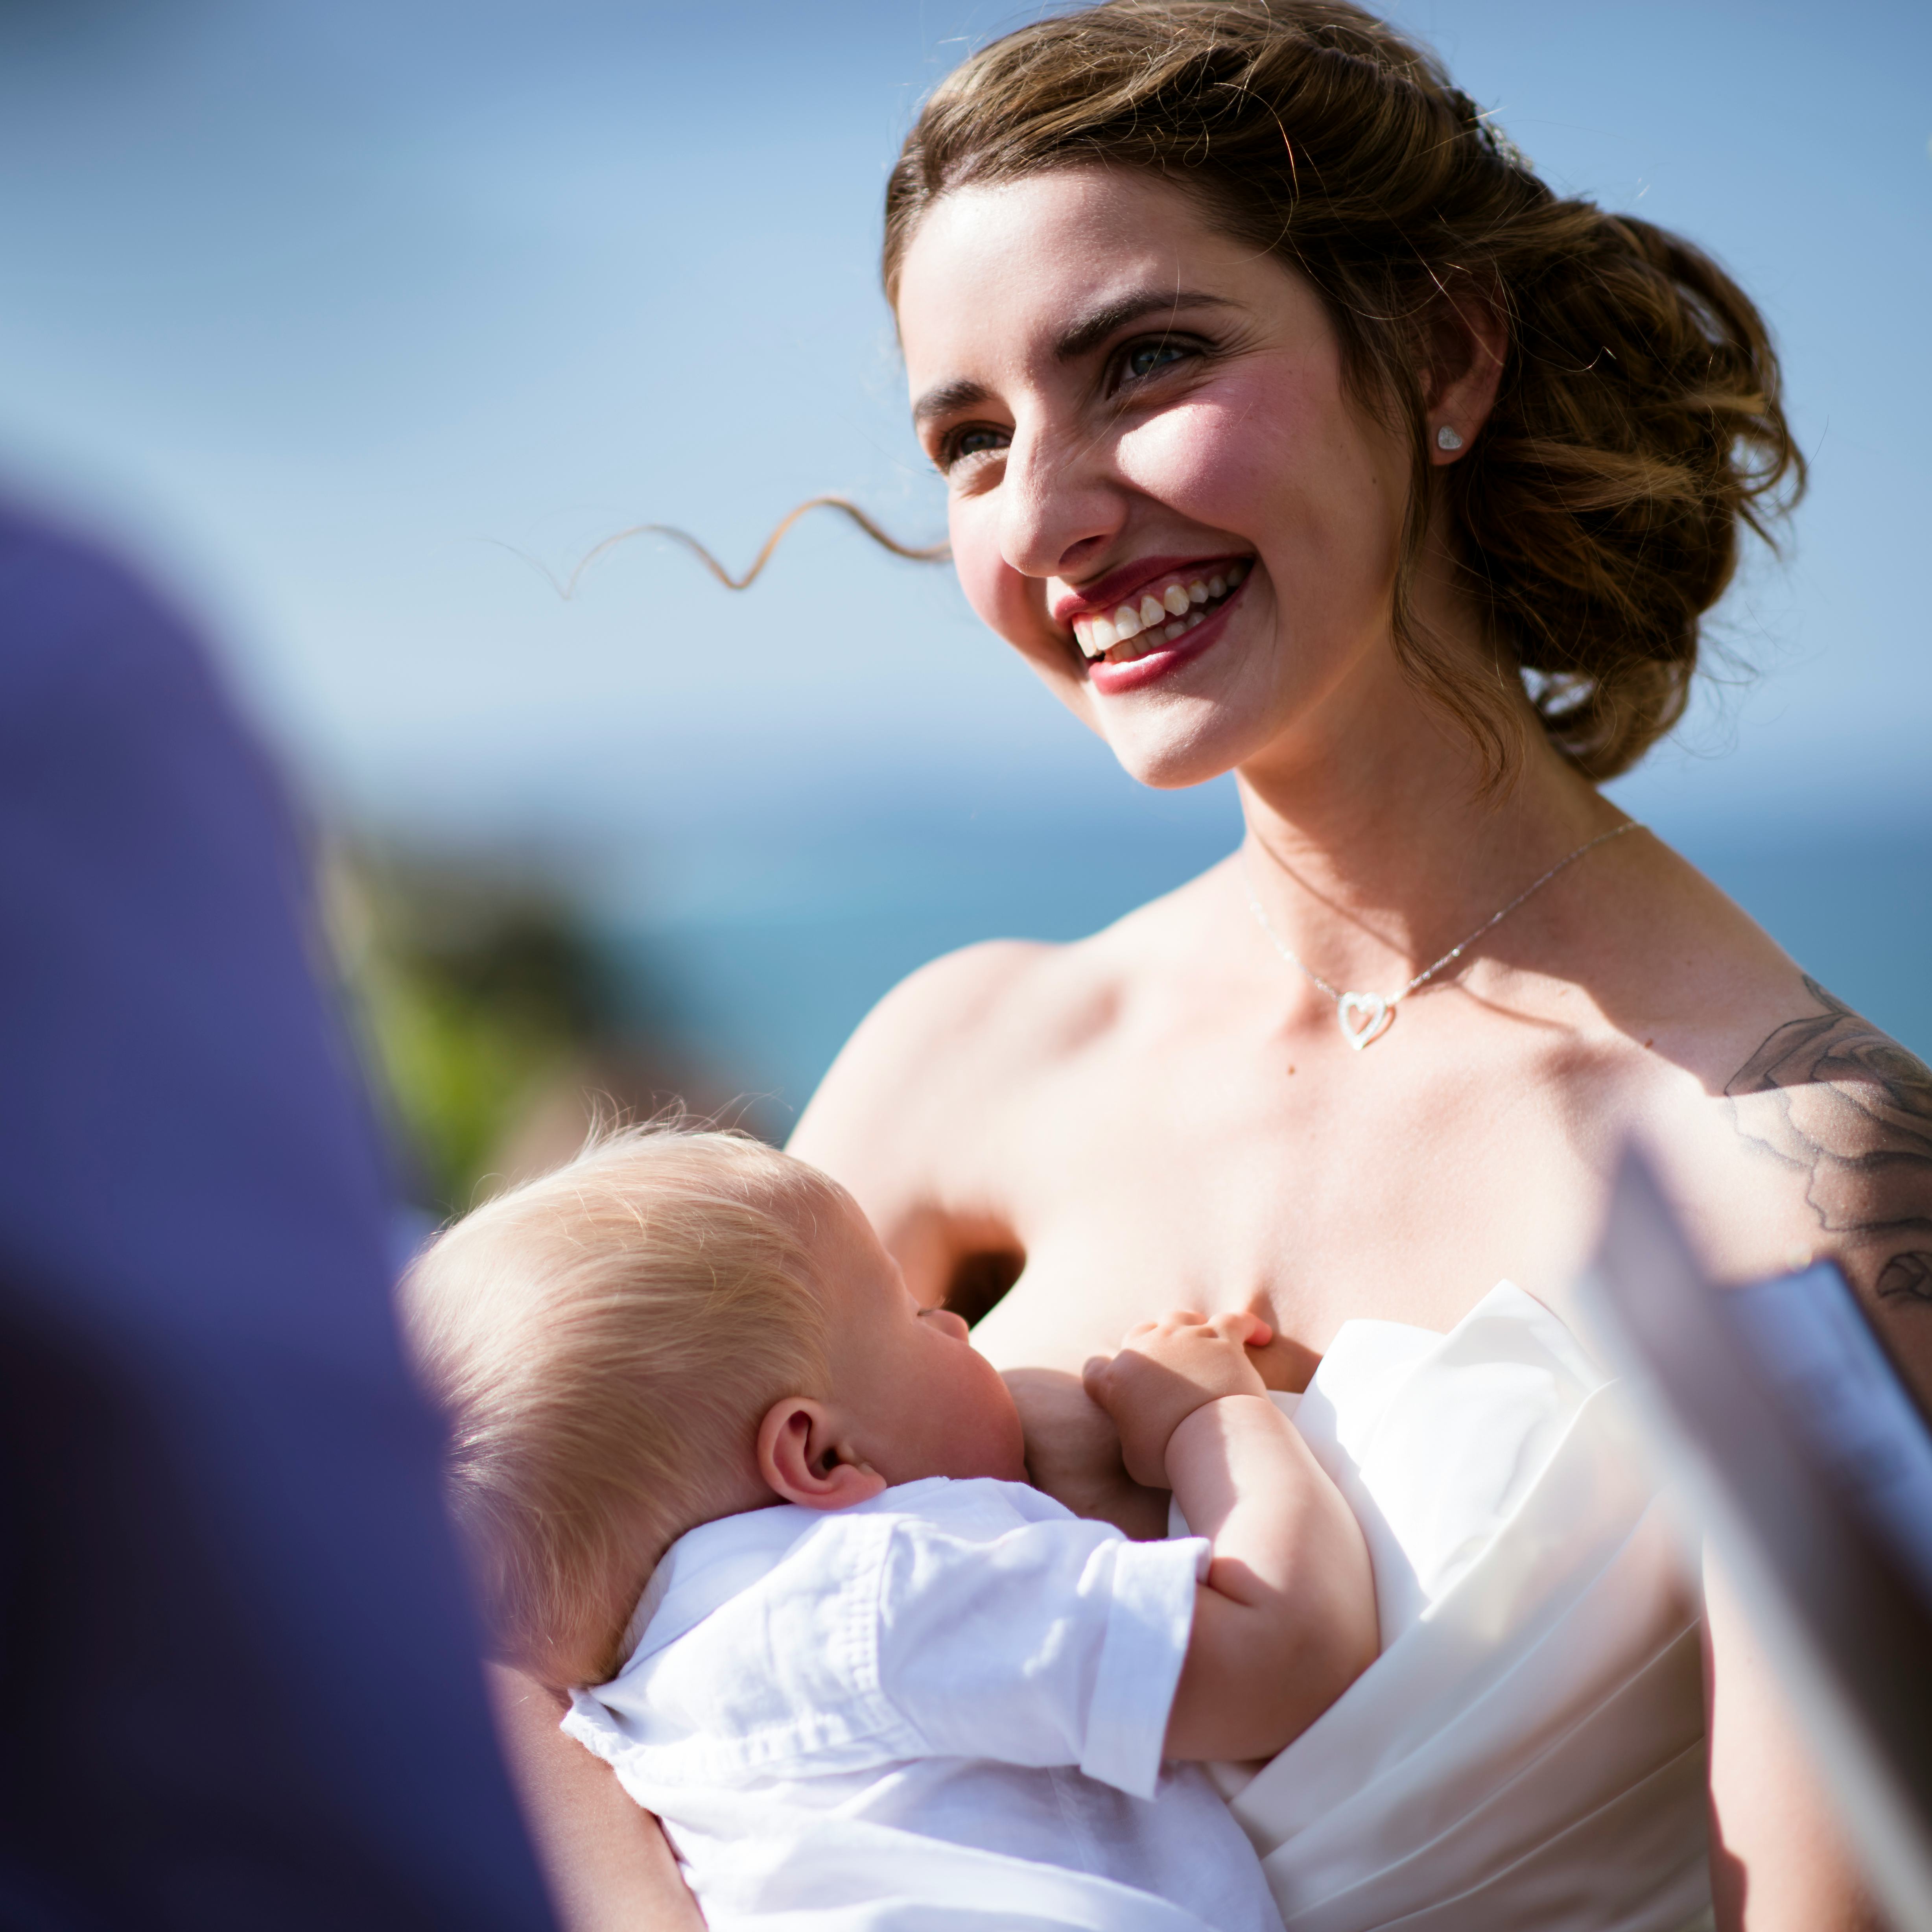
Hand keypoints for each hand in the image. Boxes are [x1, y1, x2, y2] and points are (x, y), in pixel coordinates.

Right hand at [1081, 1310, 1272, 1489]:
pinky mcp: (1221, 1338)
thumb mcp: (1134, 1459)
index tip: (1118, 1390)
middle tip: (1167, 1371)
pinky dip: (1248, 1326)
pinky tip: (1259, 1335)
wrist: (1212, 1444)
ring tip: (1203, 1345)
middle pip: (1138, 1333)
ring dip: (1187, 1329)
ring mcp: (1184, 1339)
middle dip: (1148, 1348)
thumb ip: (1131, 1436)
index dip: (1104, 1379)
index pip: (1095, 1370)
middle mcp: (1146, 1350)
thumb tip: (1140, 1436)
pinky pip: (1234, 1320)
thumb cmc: (1171, 1458)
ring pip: (1179, 1318)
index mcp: (1116, 1380)